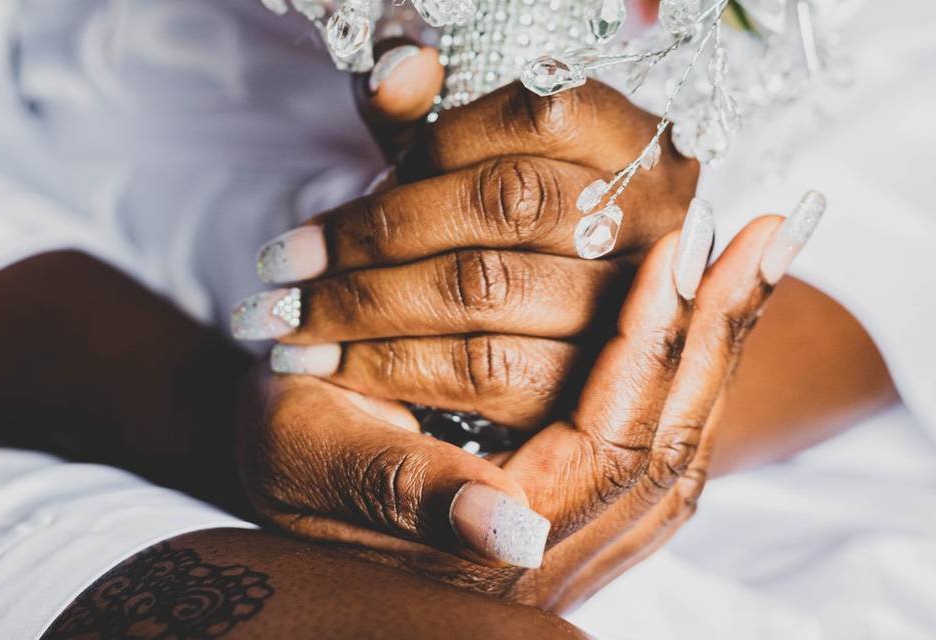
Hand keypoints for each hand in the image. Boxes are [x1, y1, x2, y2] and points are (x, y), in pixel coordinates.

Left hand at [232, 45, 698, 427]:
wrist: (551, 336)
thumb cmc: (501, 238)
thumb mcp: (468, 167)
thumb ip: (428, 115)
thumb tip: (398, 68)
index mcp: (635, 143)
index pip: (536, 116)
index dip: (426, 148)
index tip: (341, 189)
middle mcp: (654, 220)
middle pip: (505, 205)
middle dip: (374, 235)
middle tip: (281, 267)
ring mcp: (630, 306)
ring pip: (485, 290)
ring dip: (366, 308)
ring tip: (288, 321)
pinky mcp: (593, 385)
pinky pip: (483, 370)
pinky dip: (391, 366)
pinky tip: (331, 364)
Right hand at [236, 196, 822, 608]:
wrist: (292, 481)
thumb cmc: (290, 451)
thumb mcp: (316, 455)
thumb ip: (408, 493)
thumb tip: (513, 534)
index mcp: (493, 547)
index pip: (609, 439)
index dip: (647, 340)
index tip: (679, 246)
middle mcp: (553, 558)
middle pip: (669, 445)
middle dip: (715, 334)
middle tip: (764, 237)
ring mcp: (576, 542)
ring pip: (680, 450)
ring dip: (719, 351)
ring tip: (753, 264)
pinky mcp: (582, 515)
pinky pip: (663, 448)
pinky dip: (693, 375)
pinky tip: (709, 319)